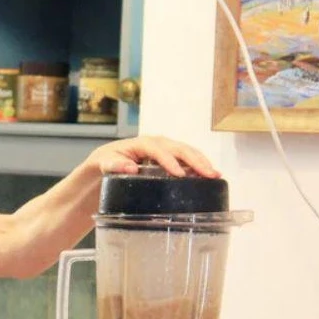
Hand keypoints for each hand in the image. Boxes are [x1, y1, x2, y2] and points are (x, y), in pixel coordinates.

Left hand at [88, 135, 220, 177]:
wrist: (107, 161)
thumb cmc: (106, 162)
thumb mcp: (103, 164)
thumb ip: (113, 165)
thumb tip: (130, 167)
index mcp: (140, 143)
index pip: (157, 149)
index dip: (169, 161)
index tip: (179, 174)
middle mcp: (156, 143)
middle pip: (178, 148)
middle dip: (194, 160)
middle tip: (208, 174)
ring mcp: (165, 148)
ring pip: (186, 151)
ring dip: (201, 161)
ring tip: (215, 175)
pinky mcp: (170, 156)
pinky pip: (187, 158)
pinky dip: (199, 165)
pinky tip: (210, 176)